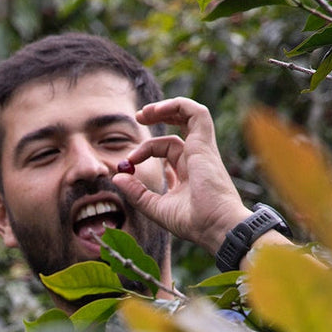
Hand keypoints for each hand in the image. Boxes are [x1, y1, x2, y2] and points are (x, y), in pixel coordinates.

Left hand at [112, 97, 251, 254]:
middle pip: (181, 128)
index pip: (167, 151)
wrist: (215, 225)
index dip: (145, 152)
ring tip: (144, 112)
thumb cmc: (192, 222)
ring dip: (167, 108)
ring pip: (189, 116)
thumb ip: (136, 192)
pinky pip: (196, 112)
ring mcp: (202, 149)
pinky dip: (178, 105)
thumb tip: (116, 178)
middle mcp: (197, 158)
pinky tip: (157, 110)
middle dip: (159, 118)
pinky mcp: (204, 143)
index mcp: (189, 173)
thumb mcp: (155, 207)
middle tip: (138, 117)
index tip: (129, 163)